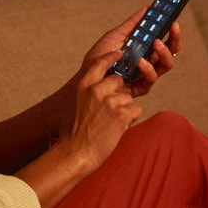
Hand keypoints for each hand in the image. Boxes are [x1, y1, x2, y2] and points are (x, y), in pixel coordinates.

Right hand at [59, 48, 141, 174]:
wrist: (74, 154)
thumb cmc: (72, 133)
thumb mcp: (75, 105)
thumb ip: (87, 92)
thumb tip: (101, 87)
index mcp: (83, 86)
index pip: (100, 63)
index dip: (111, 57)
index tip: (119, 53)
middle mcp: (97, 90)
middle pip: (118, 81)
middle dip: (118, 93)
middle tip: (110, 110)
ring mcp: (110, 102)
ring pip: (128, 98)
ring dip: (124, 110)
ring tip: (111, 124)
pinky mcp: (122, 114)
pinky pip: (135, 110)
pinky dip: (130, 119)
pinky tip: (118, 129)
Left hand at [88, 8, 181, 98]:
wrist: (86, 79)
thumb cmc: (98, 59)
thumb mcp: (114, 36)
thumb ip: (131, 24)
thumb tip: (146, 8)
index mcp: (144, 49)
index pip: (164, 39)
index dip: (172, 31)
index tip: (174, 20)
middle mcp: (148, 61)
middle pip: (170, 52)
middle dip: (175, 39)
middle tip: (172, 28)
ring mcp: (145, 75)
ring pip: (166, 65)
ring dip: (164, 52)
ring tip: (156, 43)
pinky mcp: (140, 87)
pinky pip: (151, 79)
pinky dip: (147, 68)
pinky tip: (140, 61)